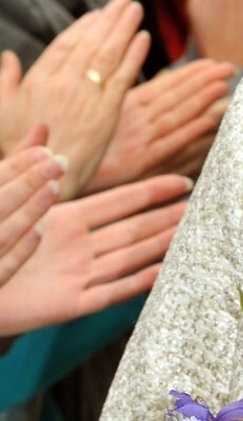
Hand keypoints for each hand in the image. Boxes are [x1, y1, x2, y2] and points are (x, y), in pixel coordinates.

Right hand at [0, 0, 150, 196]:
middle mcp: (63, 82)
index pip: (66, 44)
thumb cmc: (18, 151)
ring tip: (135, 10)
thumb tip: (8, 58)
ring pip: (108, 54)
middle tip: (125, 2)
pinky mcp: (107, 113)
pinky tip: (144, 39)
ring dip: (124, 28)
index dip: (84, 27)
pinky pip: (123, 77)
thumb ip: (7, 82)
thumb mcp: (3, 112)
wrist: (39, 178)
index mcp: (39, 79)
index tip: (98, 15)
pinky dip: (134, 56)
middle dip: (109, 19)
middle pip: (90, 42)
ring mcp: (86, 96)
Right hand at [0, 141, 64, 289]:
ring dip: (26, 210)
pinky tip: (40, 233)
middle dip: (26, 180)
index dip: (18, 165)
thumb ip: (18, 165)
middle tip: (59, 161)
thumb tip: (44, 126)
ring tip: (54, 189)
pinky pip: (0, 269)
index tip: (47, 152)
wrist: (1, 294)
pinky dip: (18, 251)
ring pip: (0, 233)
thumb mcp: (4, 192)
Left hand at [0, 173, 190, 335]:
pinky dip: (136, 284)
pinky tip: (161, 272)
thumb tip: (44, 128)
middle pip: (133, 230)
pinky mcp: (71, 304)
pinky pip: (110, 292)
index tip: (183, 182)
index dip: (151, 191)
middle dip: (167, 218)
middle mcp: (79, 247)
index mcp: (66, 219)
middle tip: (201, 210)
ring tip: (191, 235)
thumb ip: (24, 165)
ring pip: (129, 257)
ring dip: (160, 246)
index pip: (119, 201)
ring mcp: (78, 275)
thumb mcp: (5, 195)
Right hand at [86, 60, 233, 190]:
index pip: (166, 85)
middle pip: (176, 96)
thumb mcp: (109, 115)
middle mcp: (137, 118)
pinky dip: (190, 132)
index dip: (191, 74)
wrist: (65, 168)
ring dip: (201, 100)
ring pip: (177, 114)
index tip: (213, 64)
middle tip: (229, 67)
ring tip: (223, 86)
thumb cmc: (85, 143)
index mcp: (129, 104)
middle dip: (203, 80)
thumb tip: (163, 84)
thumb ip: (136, 101)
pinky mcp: (142, 161)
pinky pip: (170, 144)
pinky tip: (209, 122)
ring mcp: (141, 138)